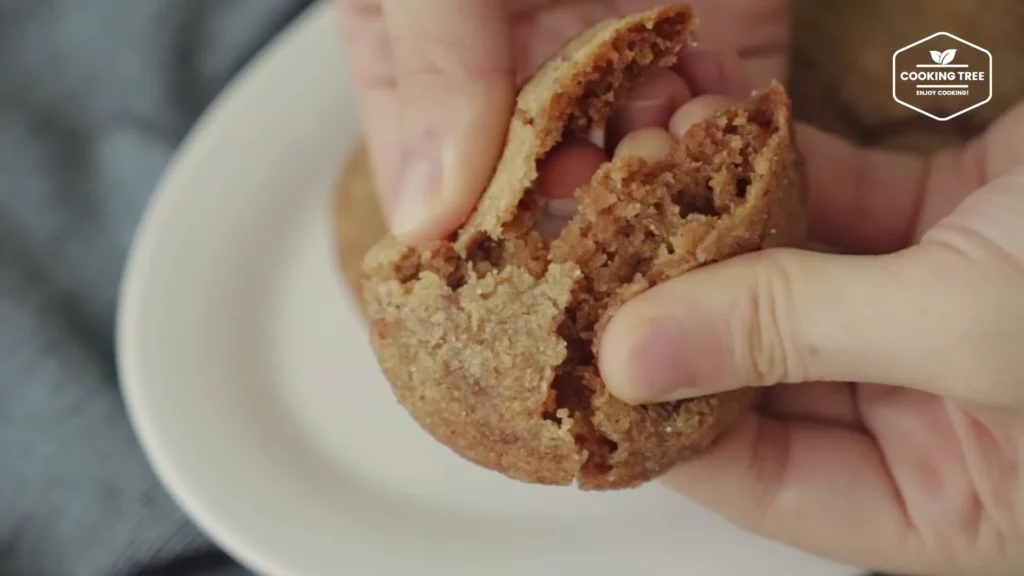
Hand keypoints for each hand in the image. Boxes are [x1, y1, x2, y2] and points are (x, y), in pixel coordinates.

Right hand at [337, 0, 787, 241]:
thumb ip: (433, 61)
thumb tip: (427, 213)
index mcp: (425, 54)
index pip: (425, 182)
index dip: (456, 254)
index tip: (489, 315)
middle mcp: (518, 66)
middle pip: (537, 189)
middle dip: (567, 234)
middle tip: (591, 279)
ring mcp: (618, 51)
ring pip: (633, 163)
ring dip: (651, 193)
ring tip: (661, 200)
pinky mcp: (714, 32)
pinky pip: (720, 111)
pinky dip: (724, 138)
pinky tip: (719, 142)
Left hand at [593, 85, 1023, 572]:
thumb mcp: (973, 330)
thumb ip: (794, 337)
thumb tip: (635, 360)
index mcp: (954, 496)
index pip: (769, 481)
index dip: (669, 429)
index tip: (581, 372)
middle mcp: (939, 413)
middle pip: (763, 376)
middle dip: (678, 310)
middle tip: (586, 261)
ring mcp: (940, 314)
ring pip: (789, 283)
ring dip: (714, 227)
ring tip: (637, 177)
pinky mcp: (954, 226)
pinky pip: (835, 208)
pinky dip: (773, 169)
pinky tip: (711, 133)